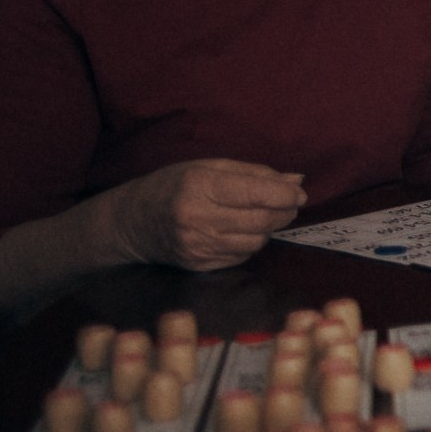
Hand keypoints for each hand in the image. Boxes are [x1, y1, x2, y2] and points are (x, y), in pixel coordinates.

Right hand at [103, 159, 306, 271]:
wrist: (131, 223)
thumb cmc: (173, 186)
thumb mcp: (208, 167)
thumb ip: (255, 173)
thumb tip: (296, 181)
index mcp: (199, 185)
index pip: (256, 193)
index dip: (285, 194)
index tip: (298, 193)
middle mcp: (196, 217)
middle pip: (261, 220)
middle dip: (284, 212)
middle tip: (289, 204)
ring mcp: (196, 245)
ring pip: (256, 241)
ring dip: (269, 228)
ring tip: (264, 215)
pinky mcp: (198, 264)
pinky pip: (242, 255)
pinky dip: (251, 242)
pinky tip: (242, 230)